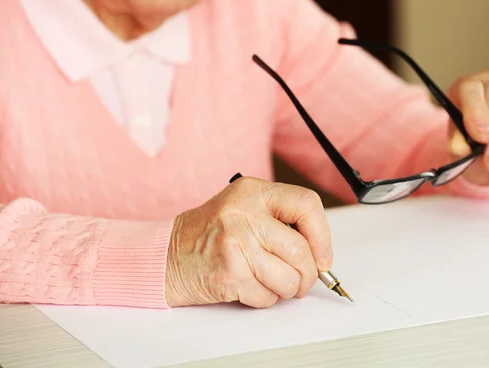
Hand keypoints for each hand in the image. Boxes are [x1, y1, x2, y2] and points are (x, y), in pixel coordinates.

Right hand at [164, 176, 332, 307]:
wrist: (165, 255)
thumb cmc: (210, 234)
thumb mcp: (245, 209)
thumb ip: (282, 221)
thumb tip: (322, 253)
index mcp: (253, 191)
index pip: (307, 204)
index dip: (322, 235)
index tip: (323, 255)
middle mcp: (244, 214)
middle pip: (301, 250)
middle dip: (308, 273)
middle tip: (303, 279)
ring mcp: (235, 244)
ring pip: (289, 278)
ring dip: (288, 289)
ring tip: (273, 282)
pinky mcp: (229, 274)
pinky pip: (268, 296)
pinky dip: (266, 298)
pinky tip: (250, 286)